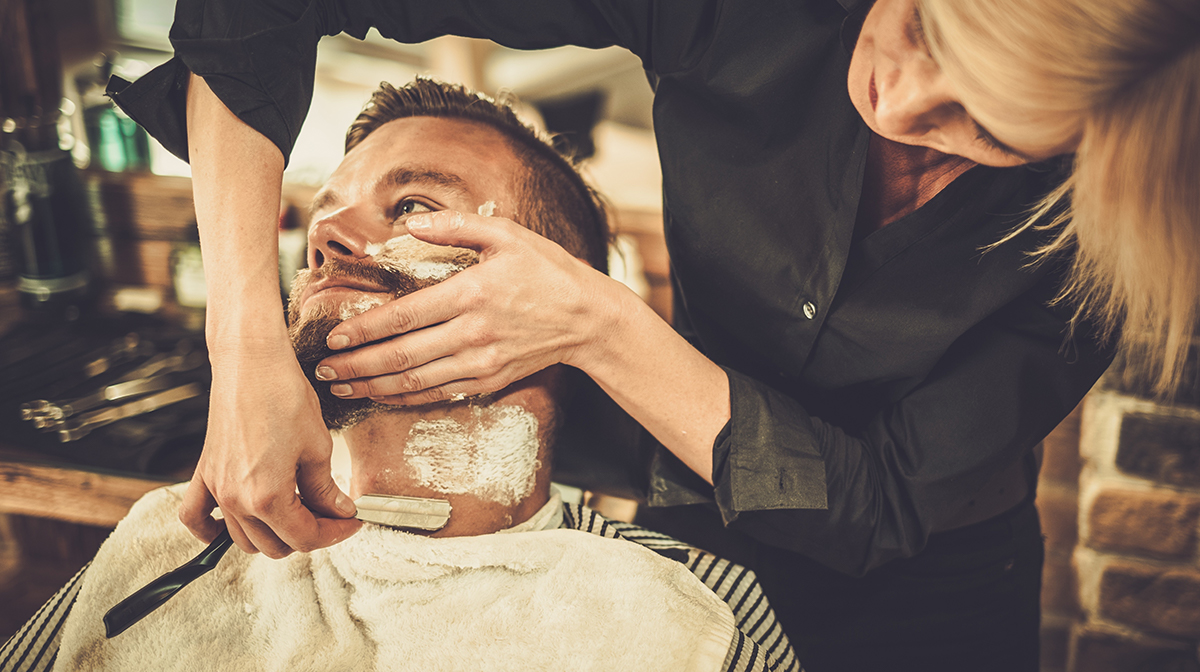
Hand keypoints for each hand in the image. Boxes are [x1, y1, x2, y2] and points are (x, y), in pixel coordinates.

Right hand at [180, 345, 361, 556]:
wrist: (250, 363)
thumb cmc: (284, 396)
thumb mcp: (317, 447)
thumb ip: (325, 489)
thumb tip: (339, 511)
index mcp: (267, 497)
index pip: (305, 537)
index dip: (336, 532)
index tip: (352, 519)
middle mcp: (236, 500)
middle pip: (276, 545)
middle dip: (309, 534)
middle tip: (332, 513)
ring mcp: (217, 488)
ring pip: (244, 539)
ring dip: (273, 534)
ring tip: (299, 511)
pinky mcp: (204, 473)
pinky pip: (195, 516)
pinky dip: (211, 529)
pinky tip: (236, 523)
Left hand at [315, 210, 614, 404]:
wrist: (588, 318)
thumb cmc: (546, 270)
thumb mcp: (507, 234)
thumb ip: (456, 227)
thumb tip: (408, 224)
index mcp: (472, 293)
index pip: (404, 316)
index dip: (365, 329)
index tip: (335, 337)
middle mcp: (473, 333)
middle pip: (402, 355)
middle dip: (357, 365)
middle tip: (323, 369)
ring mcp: (482, 361)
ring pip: (416, 381)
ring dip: (374, 386)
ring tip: (342, 386)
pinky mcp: (490, 379)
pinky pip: (439, 394)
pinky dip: (406, 398)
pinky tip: (381, 395)